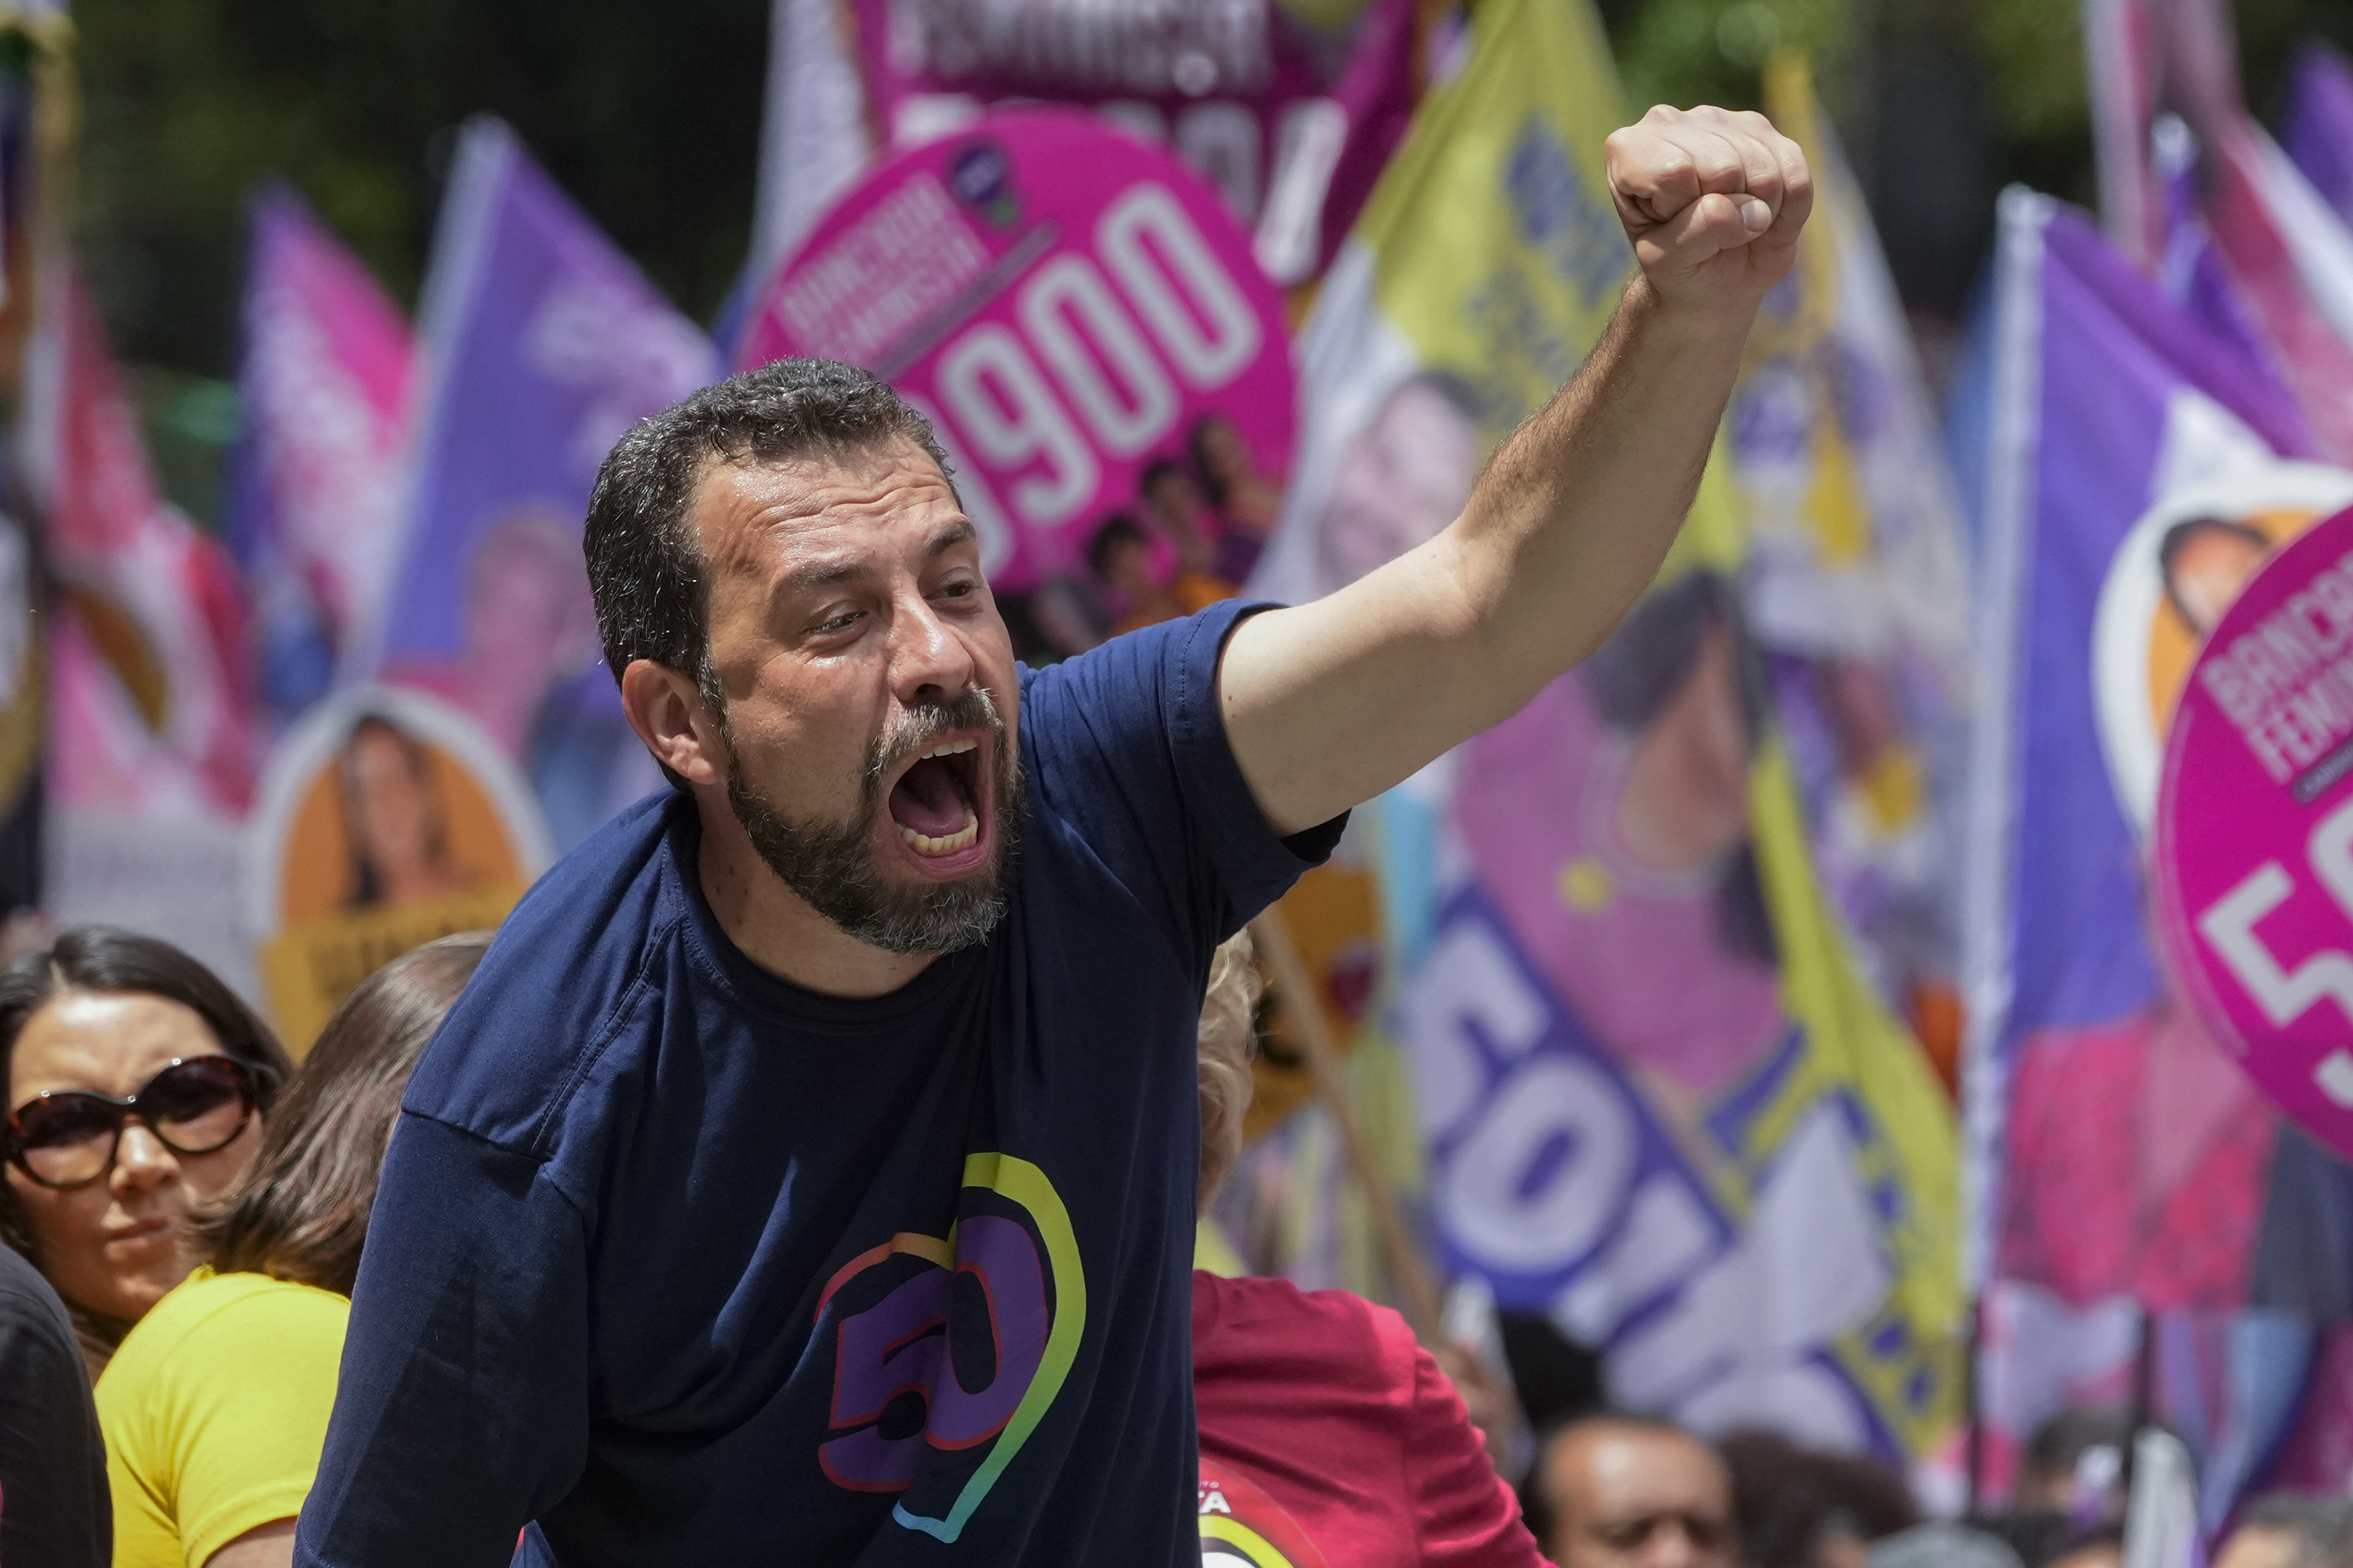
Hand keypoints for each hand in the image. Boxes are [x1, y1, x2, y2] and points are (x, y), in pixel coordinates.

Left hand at [1604, 104, 1811, 317]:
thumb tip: (1750, 210)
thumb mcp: (1668, 263)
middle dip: (1726, 214)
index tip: (1675, 230)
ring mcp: (1720, 119)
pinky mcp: (1763, 129)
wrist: (1712, 276)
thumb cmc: (1678, 266)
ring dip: (1758, 215)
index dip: (1686, 211)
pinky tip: (1760, 213)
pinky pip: (1795, 174)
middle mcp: (1671, 121)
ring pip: (1764, 171)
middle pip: (1724, 168)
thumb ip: (1696, 233)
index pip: (1676, 171)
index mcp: (1630, 150)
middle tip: (1709, 232)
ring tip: (1734, 226)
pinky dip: (1786, 209)